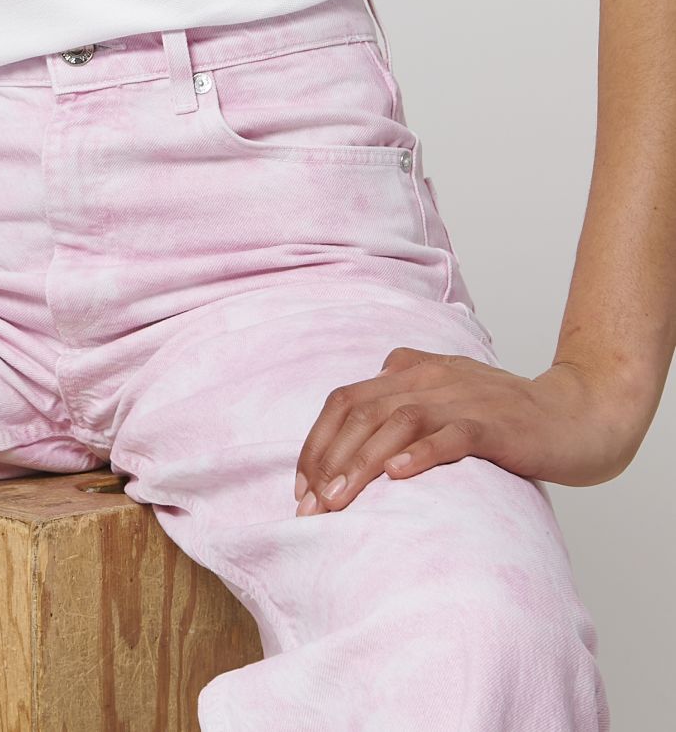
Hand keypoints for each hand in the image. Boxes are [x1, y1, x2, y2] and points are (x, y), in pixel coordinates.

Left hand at [293, 348, 650, 516]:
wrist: (575, 416)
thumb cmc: (505, 414)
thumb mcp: (444, 394)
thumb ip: (403, 394)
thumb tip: (358, 420)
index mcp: (411, 372)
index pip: (346, 400)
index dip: (318, 442)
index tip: (301, 487)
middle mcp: (430, 380)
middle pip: (362, 411)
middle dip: (329, 459)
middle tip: (311, 506)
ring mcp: (462, 400)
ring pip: (398, 421)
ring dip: (362, 462)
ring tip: (338, 500)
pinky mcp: (495, 425)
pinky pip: (452, 435)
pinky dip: (421, 453)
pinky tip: (398, 476)